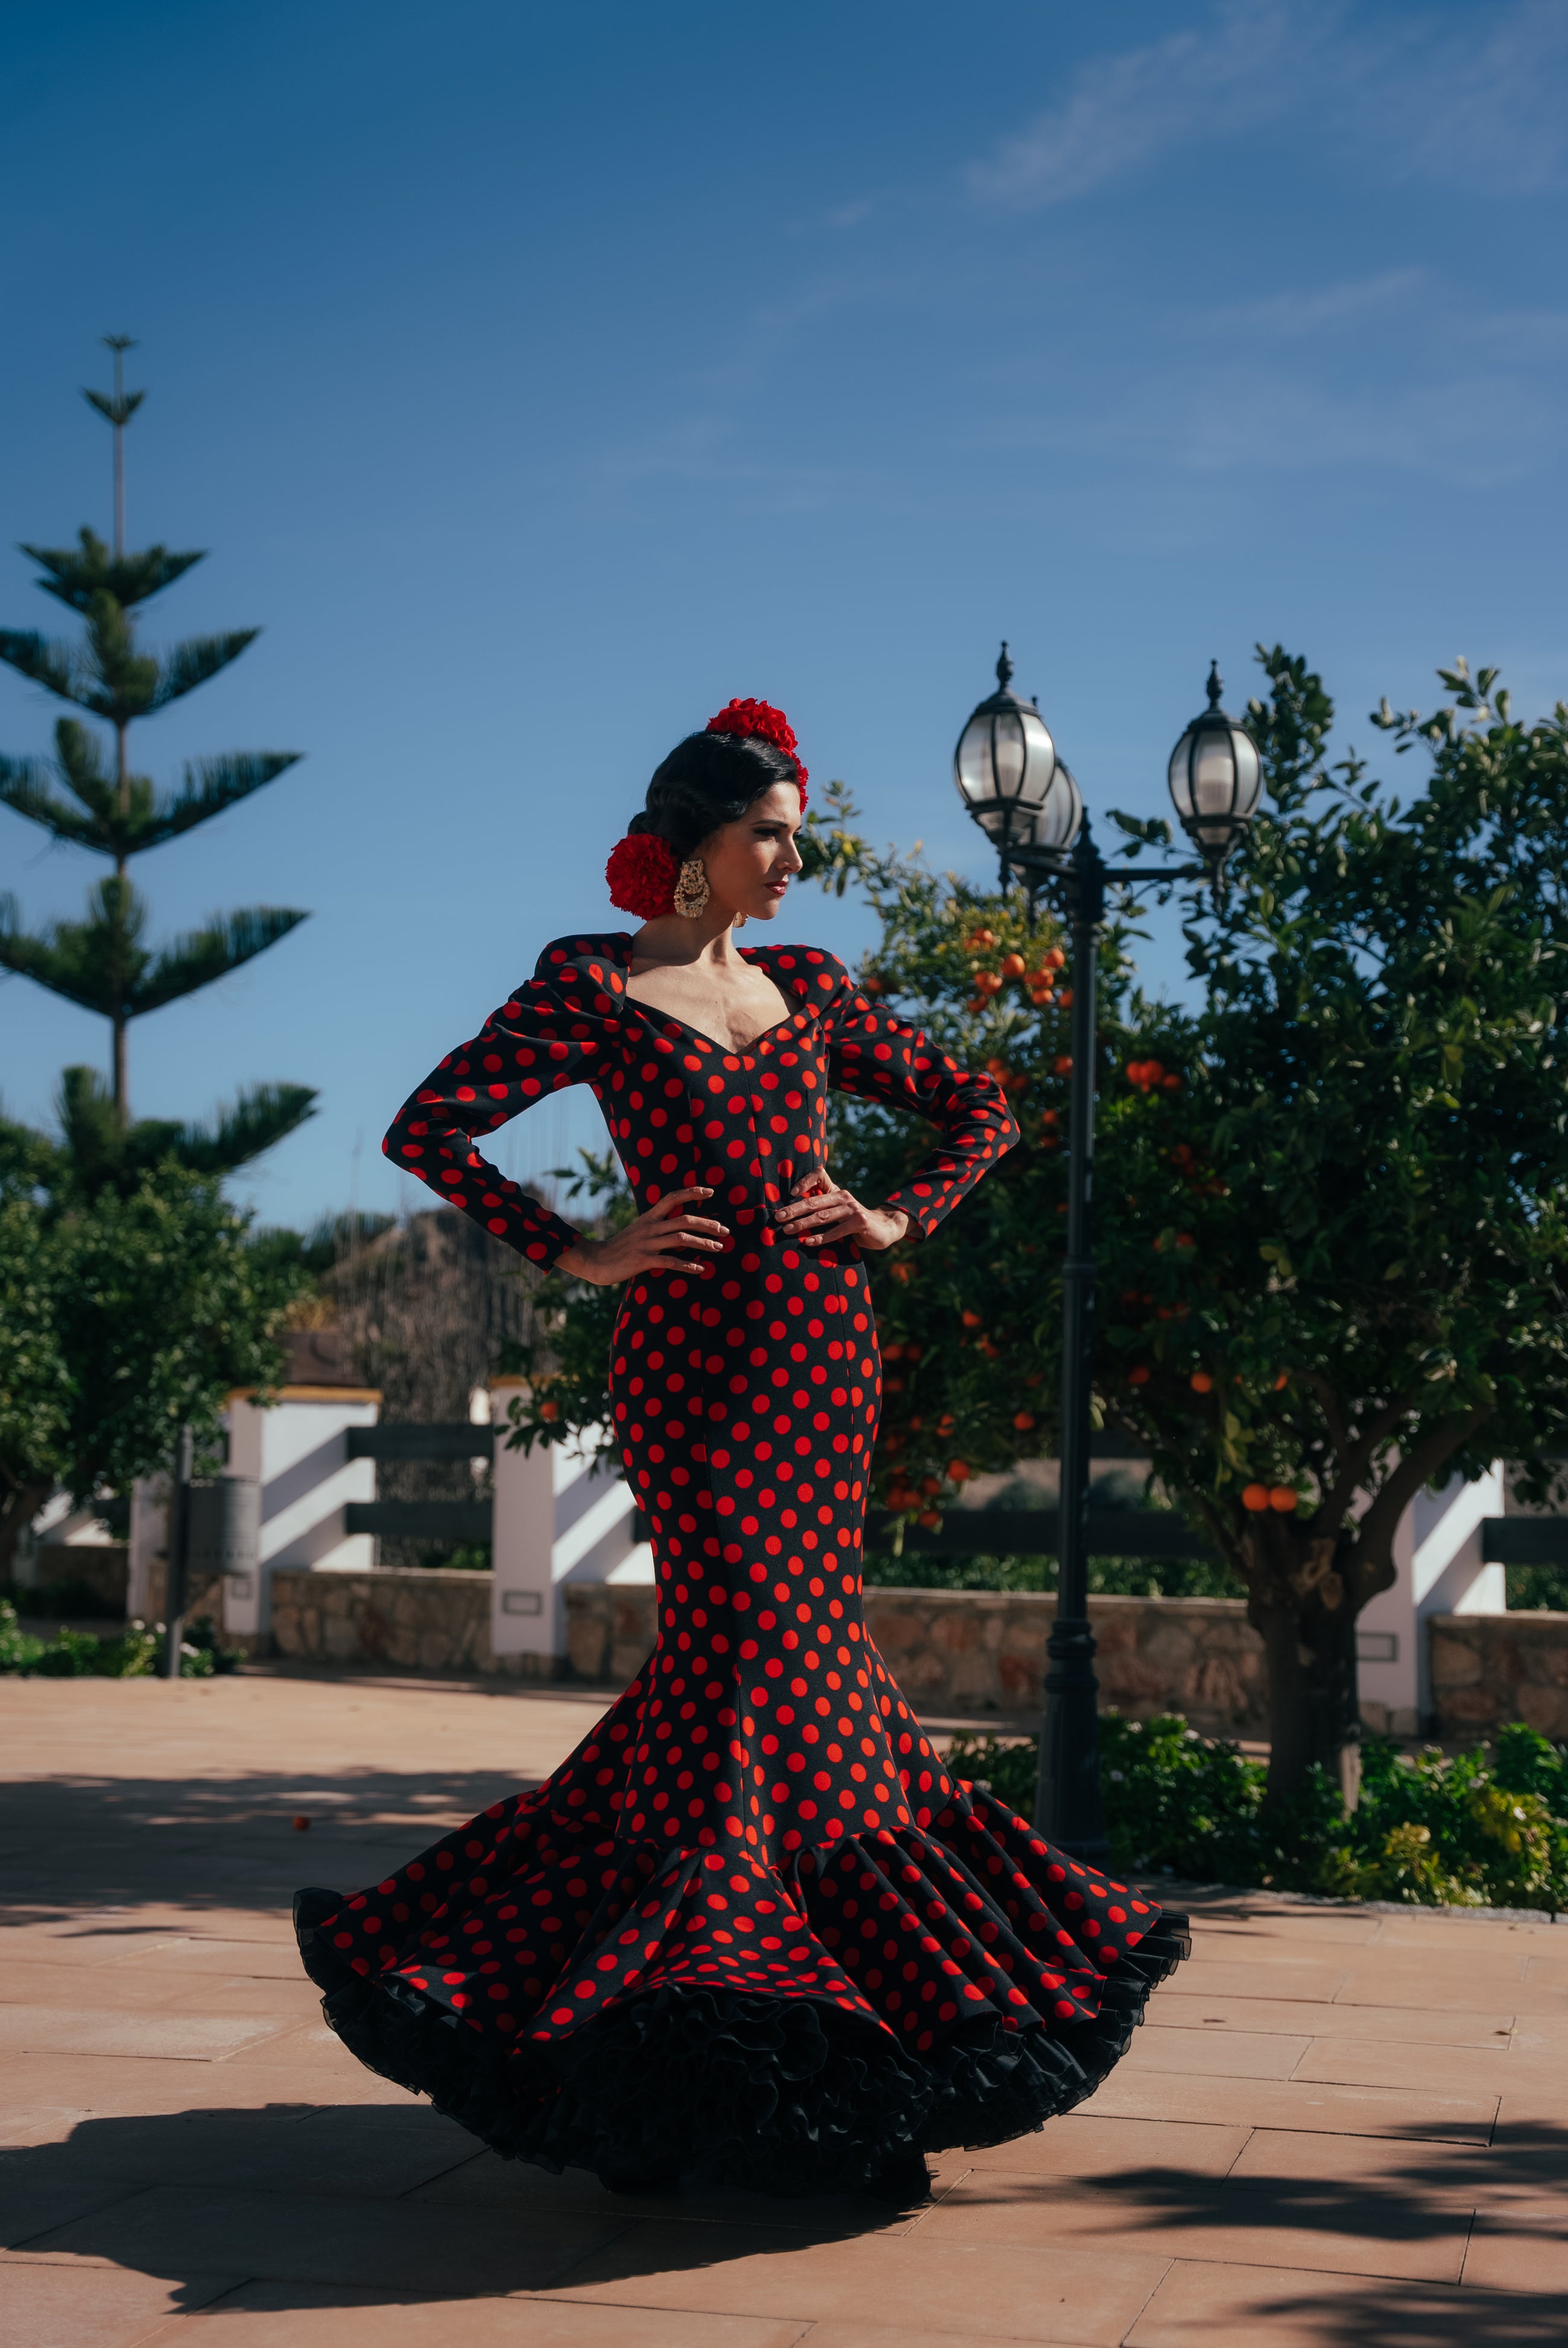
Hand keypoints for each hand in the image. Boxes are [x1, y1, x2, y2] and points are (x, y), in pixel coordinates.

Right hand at [557, 1188, 728, 1284]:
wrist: (597, 1261)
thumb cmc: (621, 1247)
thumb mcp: (639, 1229)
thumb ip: (657, 1225)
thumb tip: (680, 1224)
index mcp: (649, 1217)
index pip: (672, 1197)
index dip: (692, 1192)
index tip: (711, 1191)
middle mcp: (649, 1227)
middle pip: (684, 1220)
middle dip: (708, 1224)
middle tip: (725, 1231)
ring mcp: (646, 1243)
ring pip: (681, 1239)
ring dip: (703, 1243)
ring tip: (719, 1248)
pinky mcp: (643, 1260)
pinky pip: (670, 1261)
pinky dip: (687, 1265)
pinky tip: (700, 1269)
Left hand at [773, 1167, 909, 1252]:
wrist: (884, 1228)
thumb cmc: (853, 1221)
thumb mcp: (838, 1210)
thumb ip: (821, 1208)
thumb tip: (790, 1215)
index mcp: (836, 1191)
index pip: (819, 1176)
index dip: (805, 1181)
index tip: (791, 1193)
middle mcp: (843, 1196)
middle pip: (814, 1202)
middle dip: (793, 1210)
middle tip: (778, 1218)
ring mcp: (852, 1209)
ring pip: (822, 1217)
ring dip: (803, 1224)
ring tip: (787, 1230)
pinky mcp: (860, 1222)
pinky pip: (836, 1232)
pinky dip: (821, 1238)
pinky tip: (807, 1242)